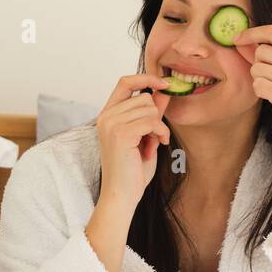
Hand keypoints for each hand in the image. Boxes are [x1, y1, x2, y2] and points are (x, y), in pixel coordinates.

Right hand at [92, 73, 172, 216]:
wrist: (122, 194)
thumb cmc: (132, 169)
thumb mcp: (145, 135)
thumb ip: (151, 113)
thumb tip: (163, 91)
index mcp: (107, 114)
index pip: (125, 82)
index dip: (146, 78)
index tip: (164, 84)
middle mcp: (106, 116)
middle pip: (144, 97)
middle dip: (155, 117)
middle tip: (152, 138)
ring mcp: (111, 123)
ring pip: (149, 108)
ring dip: (158, 127)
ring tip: (151, 145)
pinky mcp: (121, 133)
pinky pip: (152, 121)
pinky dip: (160, 133)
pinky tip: (155, 147)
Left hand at [233, 25, 271, 158]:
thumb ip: (271, 55)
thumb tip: (241, 40)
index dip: (252, 33)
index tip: (236, 38)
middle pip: (262, 51)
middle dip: (258, 65)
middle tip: (271, 79)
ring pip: (257, 68)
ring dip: (259, 80)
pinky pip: (258, 85)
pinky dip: (260, 92)